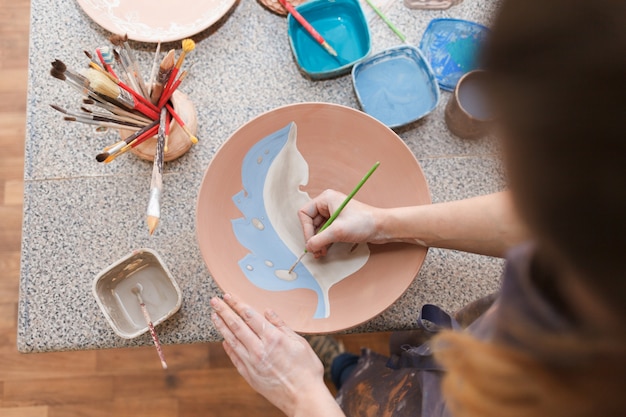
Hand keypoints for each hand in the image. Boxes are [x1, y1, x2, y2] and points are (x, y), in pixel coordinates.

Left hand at [211, 294, 343, 416]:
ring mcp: (252, 363)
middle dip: (224, 311)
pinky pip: (235, 358)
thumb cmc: (307, 370)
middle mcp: (259, 349)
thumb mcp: (300, 343)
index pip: (250, 316)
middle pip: (237, 326)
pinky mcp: (249, 375)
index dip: (238, 304)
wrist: (304, 398)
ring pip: (232, 341)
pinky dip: (228, 348)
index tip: (229, 296)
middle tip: (214, 301)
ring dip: (222, 327)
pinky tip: (224, 340)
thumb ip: (282, 326)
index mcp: (273, 338)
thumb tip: (268, 312)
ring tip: (214, 316)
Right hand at [298, 189, 386, 256]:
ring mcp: (334, 213)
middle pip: (310, 222)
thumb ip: (319, 240)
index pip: (305, 214)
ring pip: (318, 229)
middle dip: (312, 238)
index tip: (312, 242)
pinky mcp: (339, 222)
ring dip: (318, 242)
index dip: (306, 229)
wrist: (383, 227)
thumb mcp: (338, 231)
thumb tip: (308, 247)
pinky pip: (326, 232)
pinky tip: (325, 250)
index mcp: (326, 199)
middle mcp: (328, 204)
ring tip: (321, 253)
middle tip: (316, 251)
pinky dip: (324, 241)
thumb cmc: (364, 222)